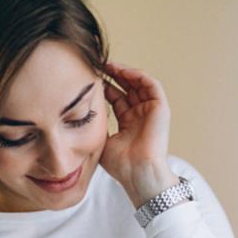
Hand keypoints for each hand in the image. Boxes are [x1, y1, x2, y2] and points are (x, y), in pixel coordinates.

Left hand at [100, 61, 175, 205]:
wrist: (137, 173)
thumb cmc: (121, 164)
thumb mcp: (100, 140)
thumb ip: (93, 125)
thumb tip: (76, 112)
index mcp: (129, 123)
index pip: (117, 98)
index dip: (105, 86)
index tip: (89, 78)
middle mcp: (141, 116)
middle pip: (128, 88)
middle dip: (114, 75)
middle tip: (98, 65)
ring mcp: (152, 112)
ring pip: (140, 83)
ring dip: (125, 72)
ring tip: (108, 64)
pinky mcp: (161, 109)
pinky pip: (151, 85)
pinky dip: (138, 75)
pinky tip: (122, 71)